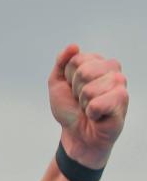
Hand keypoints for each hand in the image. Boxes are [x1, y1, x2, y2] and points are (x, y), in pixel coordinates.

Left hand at [48, 44, 127, 167]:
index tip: (73, 89)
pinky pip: (98, 103)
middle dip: (76, 90)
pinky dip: (91, 112)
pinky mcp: (122, 101)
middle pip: (84, 71)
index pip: (76, 60)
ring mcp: (120, 85)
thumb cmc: (70, 109)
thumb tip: (74, 46)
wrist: (76, 134)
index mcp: (98, 62)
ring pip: (90, 88)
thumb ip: (62, 62)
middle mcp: (113, 70)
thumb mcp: (57, 82)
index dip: (68, 78)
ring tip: (90, 108)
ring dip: (84, 103)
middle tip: (82, 100)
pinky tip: (97, 116)